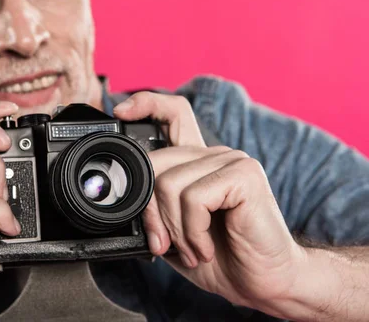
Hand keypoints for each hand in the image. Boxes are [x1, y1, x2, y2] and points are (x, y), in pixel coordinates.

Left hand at [114, 92, 305, 313]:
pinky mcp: (245, 175)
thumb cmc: (220, 257)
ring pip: (169, 184)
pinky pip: (194, 198)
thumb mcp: (172, 233)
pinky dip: (192, 231)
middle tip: (164, 244)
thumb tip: (124, 201)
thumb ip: (153, 211)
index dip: (145, 103)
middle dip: (150, 213)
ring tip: (192, 249)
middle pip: (155, 163)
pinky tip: (206, 247)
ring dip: (174, 230)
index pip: (173, 113)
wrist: (263, 282)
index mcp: (196, 162)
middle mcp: (214, 154)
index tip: (121, 111)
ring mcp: (232, 160)